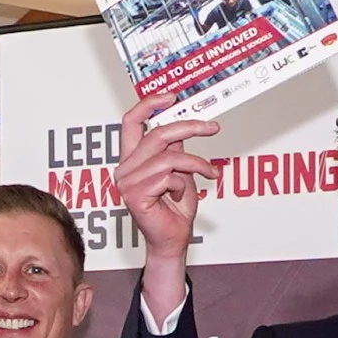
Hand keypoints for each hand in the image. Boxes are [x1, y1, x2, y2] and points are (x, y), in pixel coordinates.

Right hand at [115, 94, 217, 318]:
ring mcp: (127, 182)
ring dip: (196, 164)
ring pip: (169, 156)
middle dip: (190, 127)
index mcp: (132, 159)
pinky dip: (183, 185)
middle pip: (158, 134)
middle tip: (212, 128)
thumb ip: (175, 148)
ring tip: (208, 174)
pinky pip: (168, 177)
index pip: (132, 122)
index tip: (172, 96)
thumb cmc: (174, 210)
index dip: (149, 104)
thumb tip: (183, 124)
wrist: (172, 241)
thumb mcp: (180, 171)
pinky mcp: (135, 195)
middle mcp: (125, 168)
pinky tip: (181, 197)